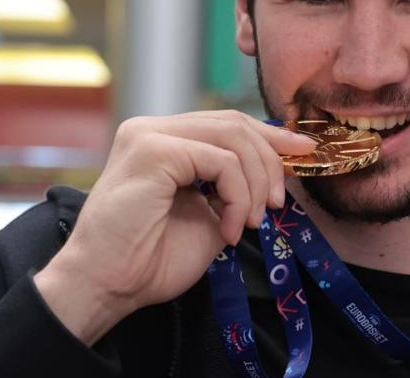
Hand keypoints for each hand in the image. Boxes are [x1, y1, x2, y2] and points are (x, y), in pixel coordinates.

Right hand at [33, 111, 315, 343]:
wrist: (105, 286)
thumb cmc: (148, 260)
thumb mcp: (208, 215)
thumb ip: (233, 187)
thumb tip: (276, 170)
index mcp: (163, 140)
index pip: (227, 123)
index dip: (270, 136)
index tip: (303, 153)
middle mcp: (153, 129)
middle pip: (234, 123)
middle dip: (270, 158)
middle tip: (277, 202)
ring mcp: (149, 135)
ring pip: (233, 138)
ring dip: (254, 184)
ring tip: (251, 223)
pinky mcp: (153, 150)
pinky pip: (220, 161)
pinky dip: (236, 196)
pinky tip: (229, 229)